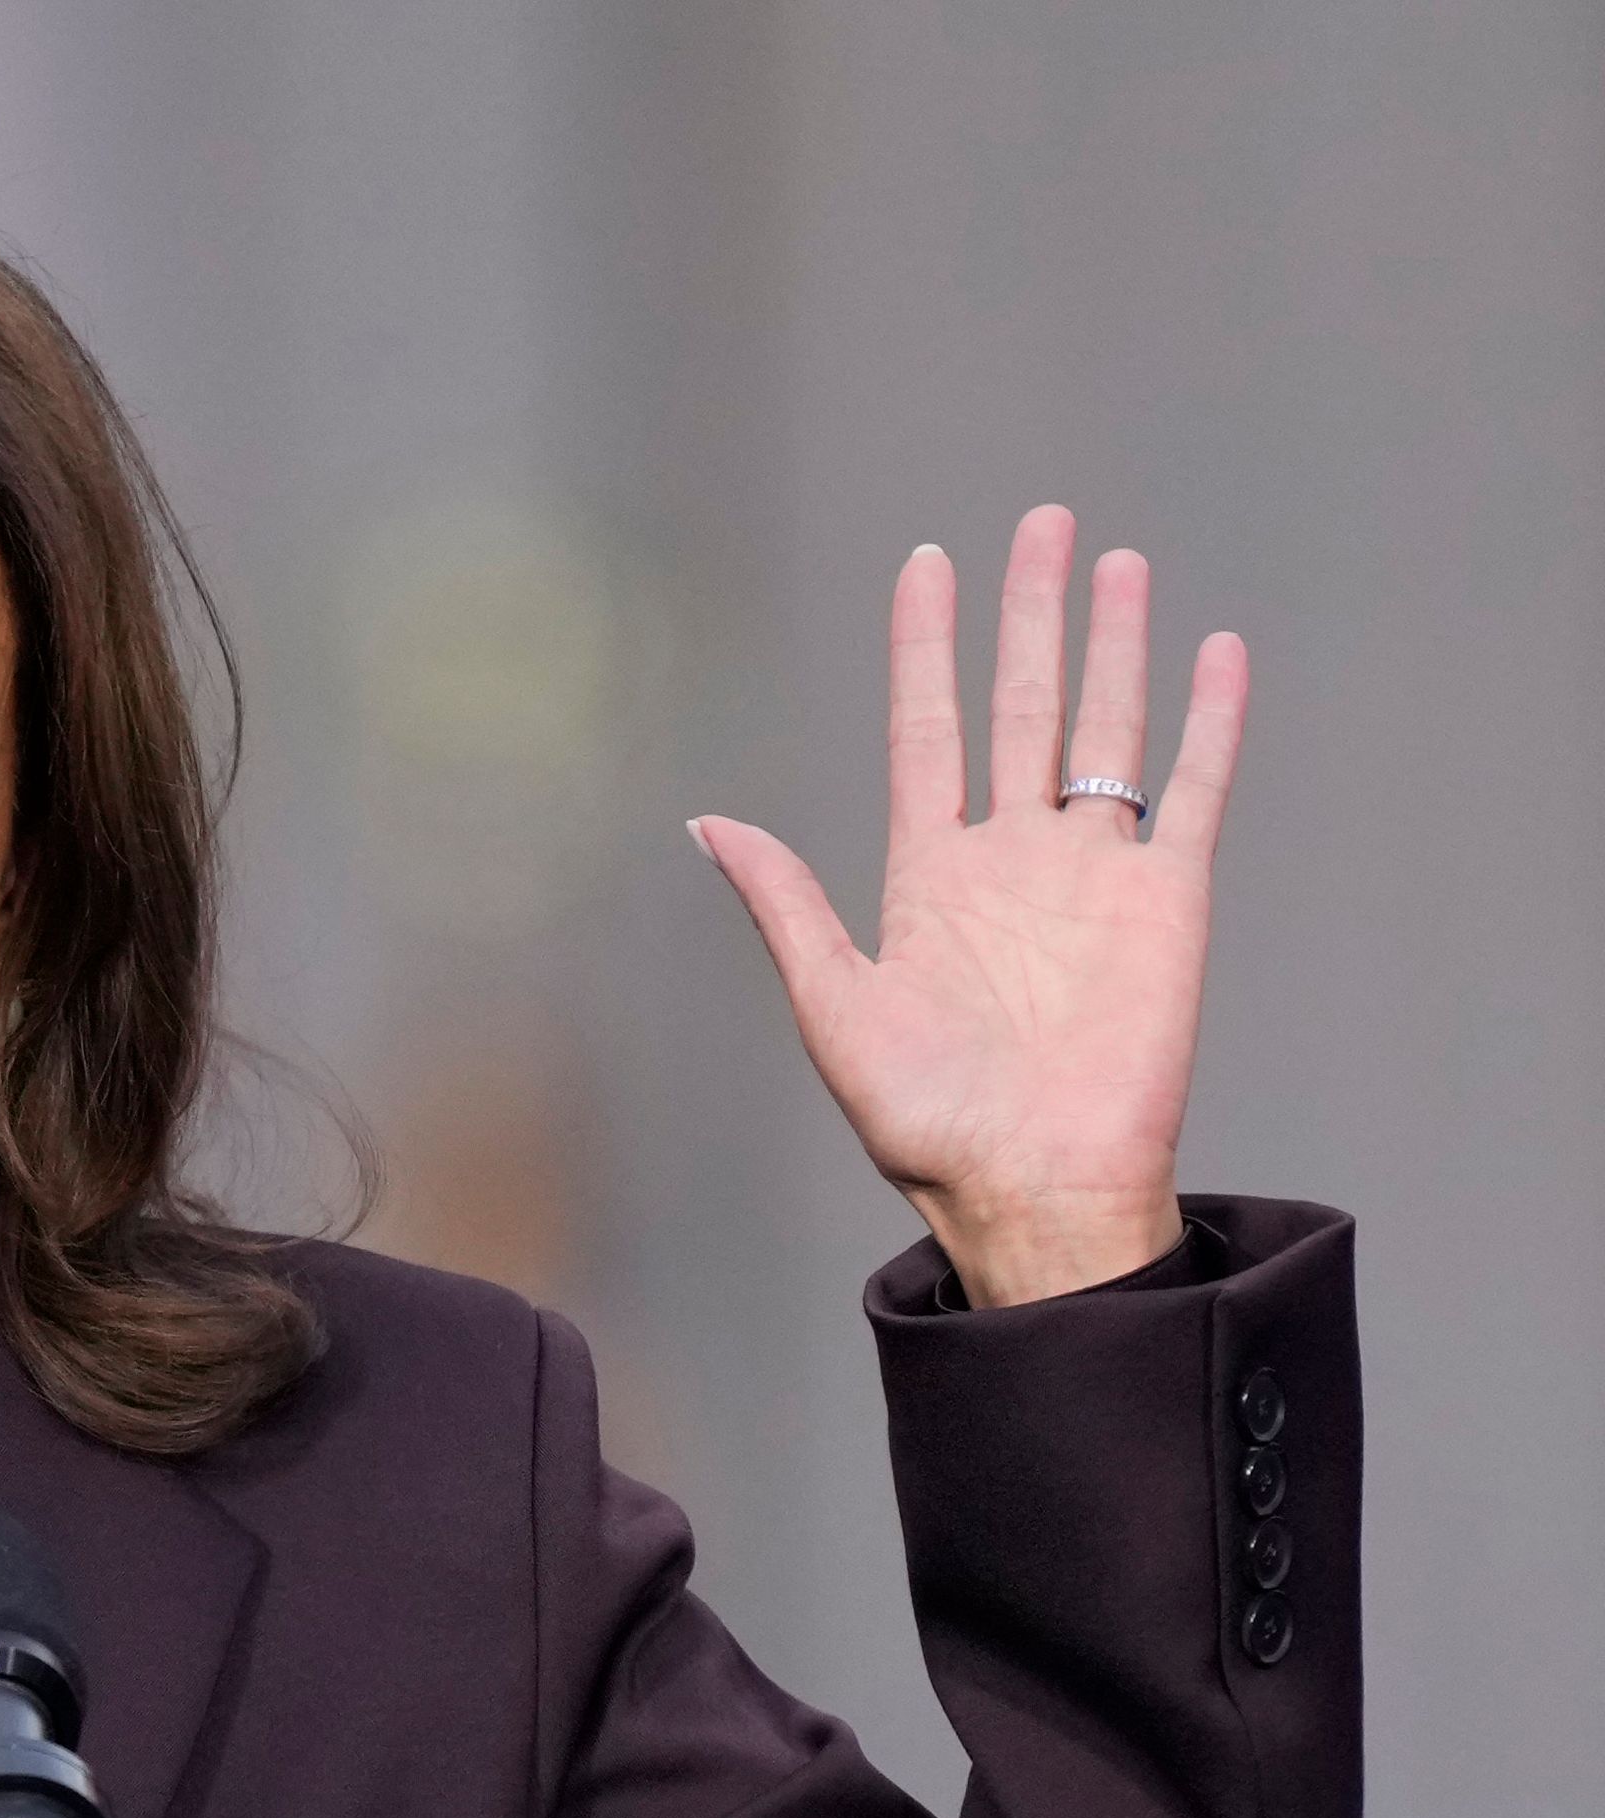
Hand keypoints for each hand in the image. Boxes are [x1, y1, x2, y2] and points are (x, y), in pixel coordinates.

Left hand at [694, 505, 1247, 1305]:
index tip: (930, 563)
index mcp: (930, 877)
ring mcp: (1094, 874)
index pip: (928, 729)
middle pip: (1021, 704)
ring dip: (1112, 645)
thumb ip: (785, 907)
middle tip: (1043, 523)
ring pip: (1106, 728)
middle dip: (1029, 614)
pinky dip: (1209, 724)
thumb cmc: (926, 1123)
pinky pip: (1193, 792)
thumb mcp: (832, 1006)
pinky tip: (1216, 654)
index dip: (927, 645)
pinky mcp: (1167, 902)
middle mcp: (1014, 859)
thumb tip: (707, 825)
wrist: (1031, 1187)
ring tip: (1115, 561)